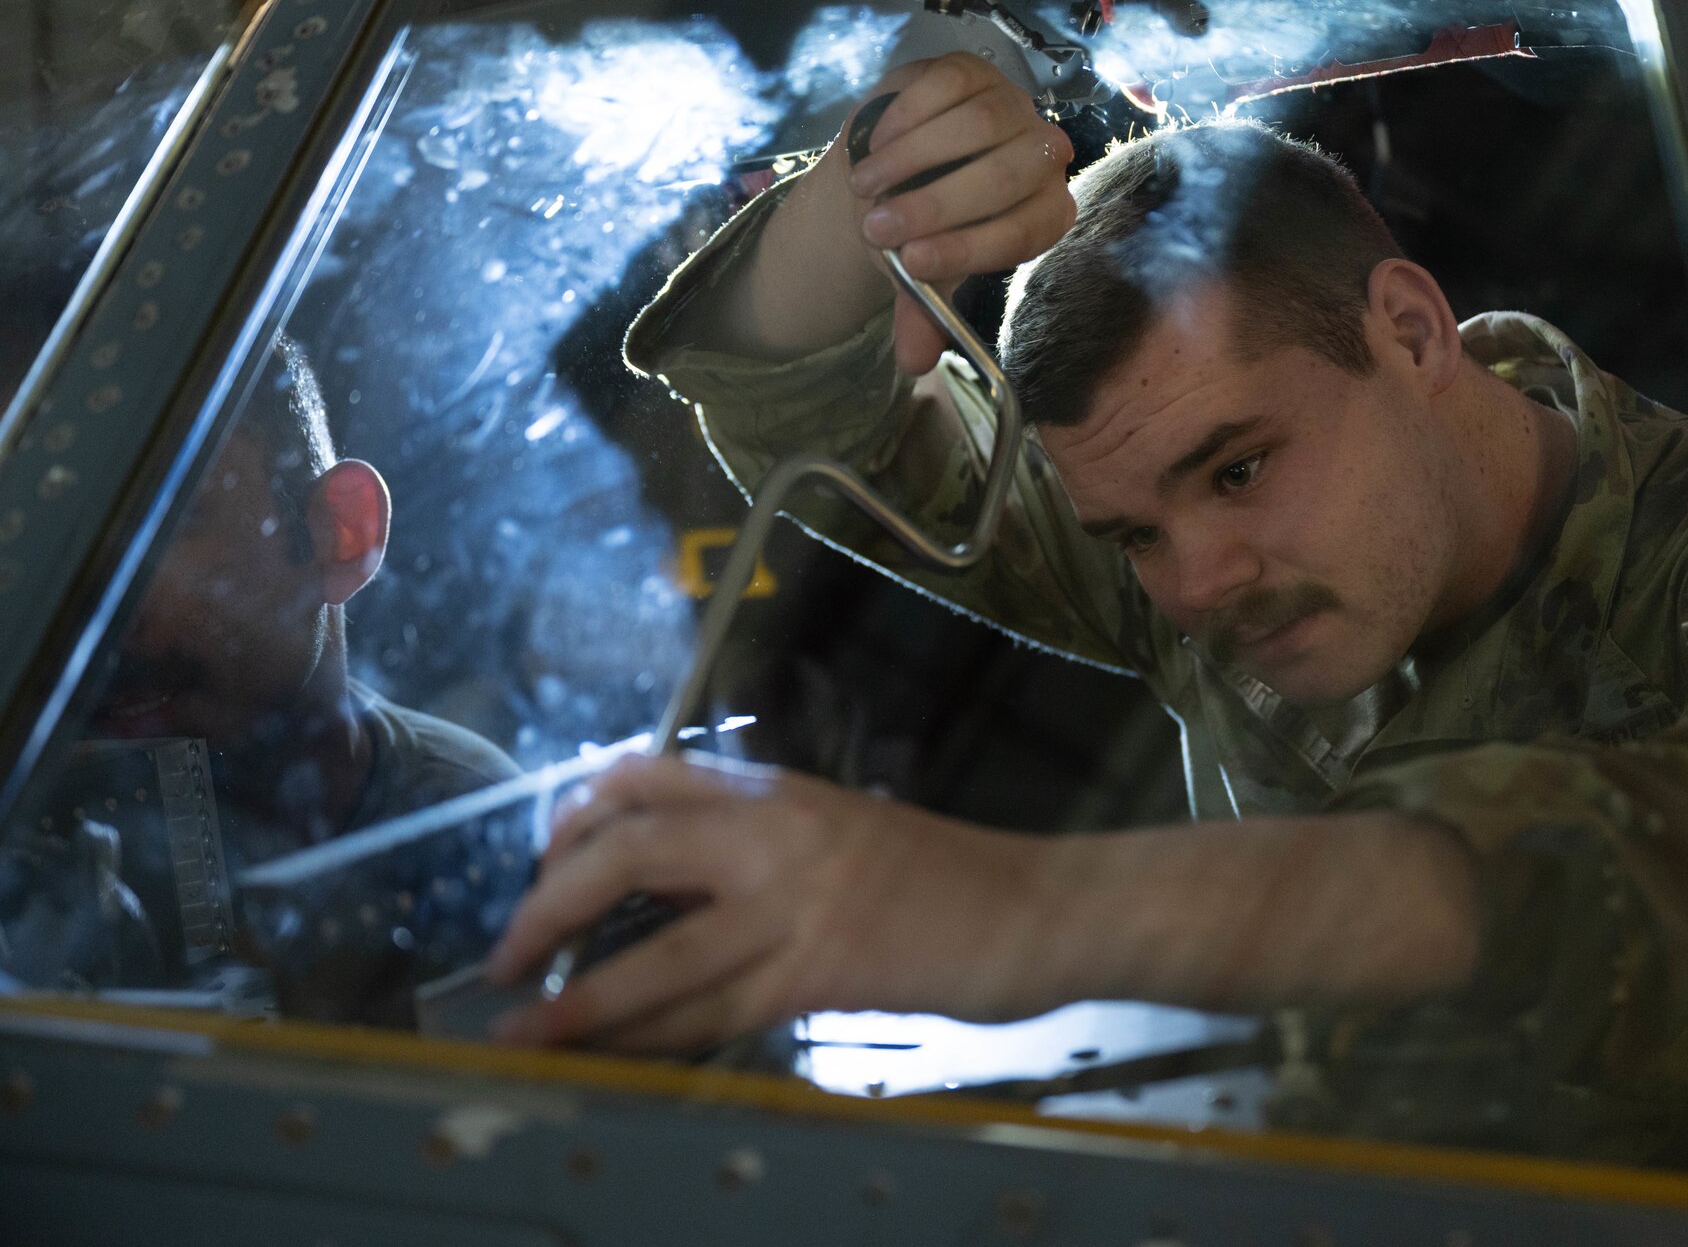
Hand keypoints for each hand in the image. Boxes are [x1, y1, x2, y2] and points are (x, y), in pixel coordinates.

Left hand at [483, 752, 1051, 1052]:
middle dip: (547, 906)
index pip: (643, 775)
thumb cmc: (939, 874)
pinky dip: (650, 1039)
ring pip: (660, 950)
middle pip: (629, 850)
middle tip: (504, 958)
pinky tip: (613, 1057)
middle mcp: (775, 832)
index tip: (540, 864)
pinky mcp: (824, 971)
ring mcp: (798, 903)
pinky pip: (714, 1011)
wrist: (1037, 906)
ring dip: (578, 1001)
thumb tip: (661, 883)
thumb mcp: (836, 827)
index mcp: (774, 789)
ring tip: (520, 1032)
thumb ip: (754, 842)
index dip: (571, 818)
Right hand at [837, 52, 1075, 374]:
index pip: (1023, 231)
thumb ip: (922, 310)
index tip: (910, 262)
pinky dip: (906, 116)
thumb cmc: (920, 224)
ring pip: (978, 127)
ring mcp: (1013, 107)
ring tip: (864, 187)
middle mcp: (1043, 158)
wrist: (896, 166)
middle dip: (934, 206)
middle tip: (876, 228)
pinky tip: (873, 143)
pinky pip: (947, 85)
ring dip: (912, 160)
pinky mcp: (975, 70)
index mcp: (1044, 214)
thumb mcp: (920, 269)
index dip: (967, 248)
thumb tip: (912, 362)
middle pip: (1004, 177)